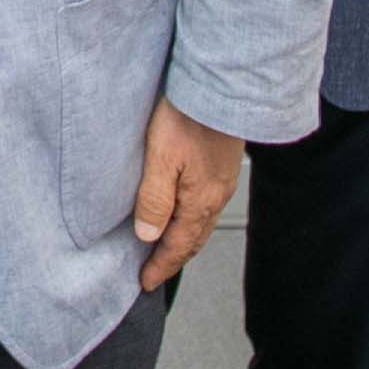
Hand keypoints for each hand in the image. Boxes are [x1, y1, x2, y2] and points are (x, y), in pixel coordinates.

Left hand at [132, 103, 241, 289]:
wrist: (221, 86)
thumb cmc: (188, 117)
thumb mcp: (161, 159)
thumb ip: (154, 200)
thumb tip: (148, 236)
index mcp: (201, 200)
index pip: (178, 245)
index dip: (160, 266)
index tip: (145, 282)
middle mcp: (216, 196)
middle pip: (193, 239)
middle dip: (173, 259)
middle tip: (154, 273)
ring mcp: (222, 182)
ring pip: (201, 223)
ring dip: (184, 241)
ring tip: (166, 250)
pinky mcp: (223, 167)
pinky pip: (207, 206)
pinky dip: (193, 220)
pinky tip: (184, 214)